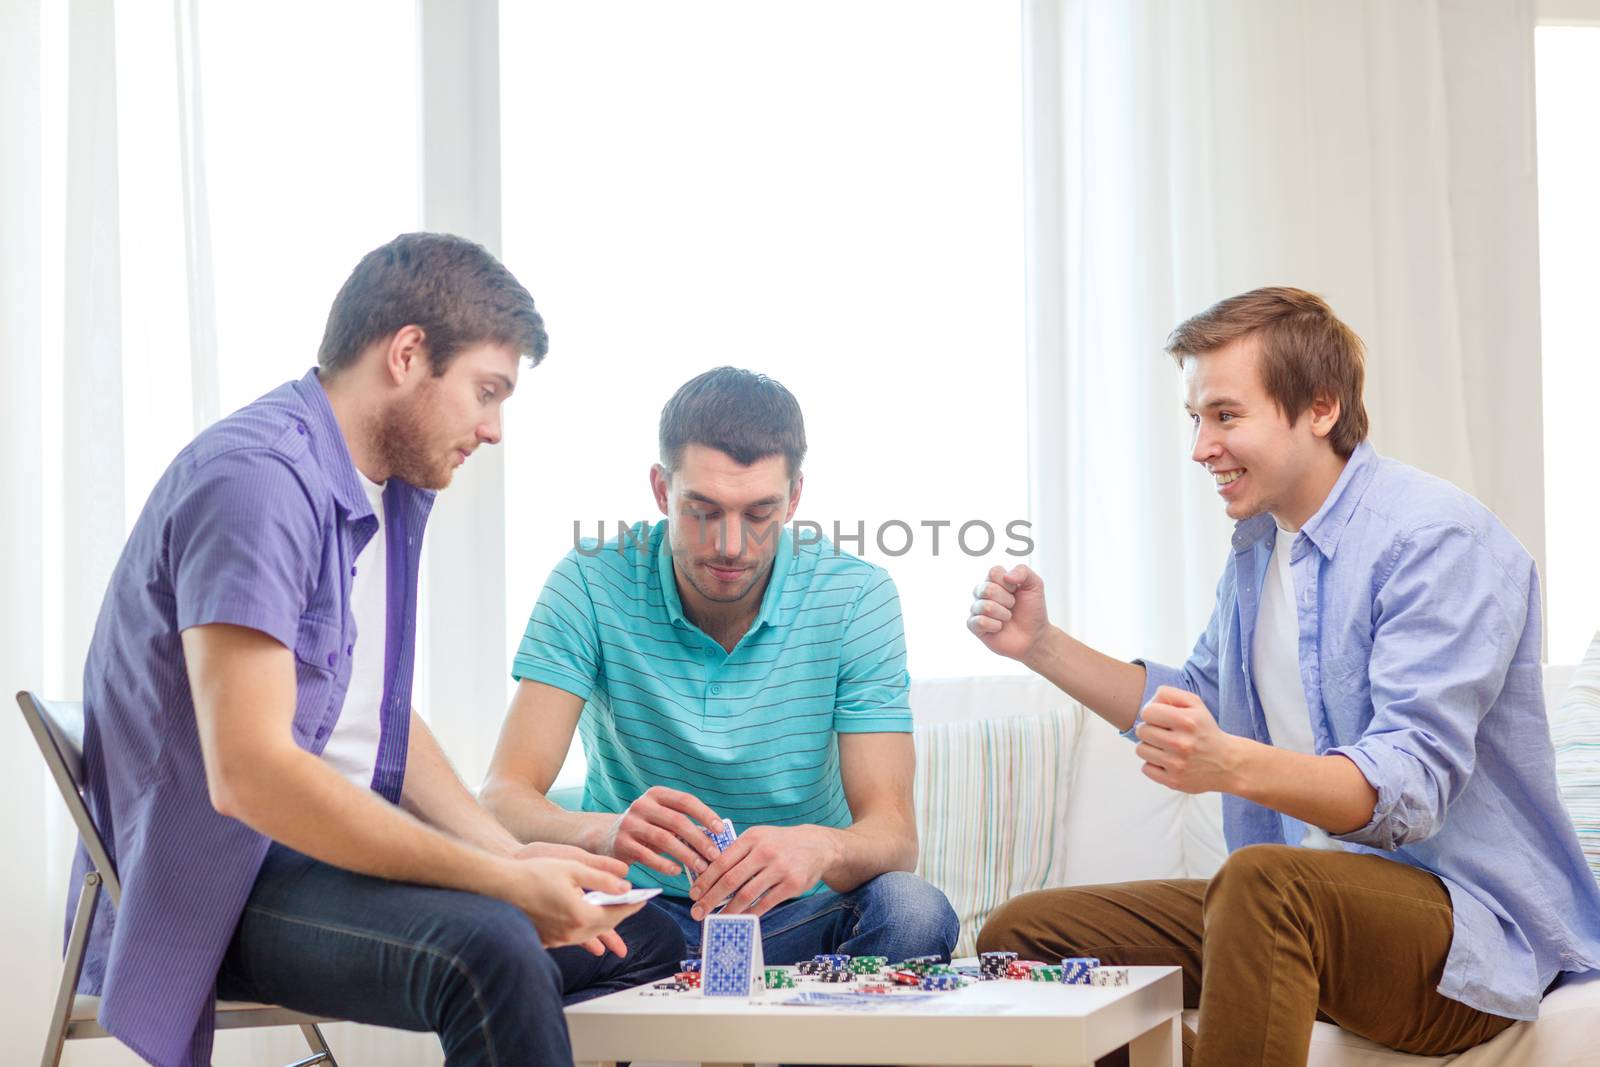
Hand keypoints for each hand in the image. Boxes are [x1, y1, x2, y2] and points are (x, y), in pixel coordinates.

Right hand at [511, 841, 633, 956]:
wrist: (500, 887)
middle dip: (621, 916)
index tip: (644, 899)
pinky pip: (574, 938)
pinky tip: (590, 930)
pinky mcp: (547, 940)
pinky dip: (586, 932)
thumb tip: (625, 886)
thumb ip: (603, 878)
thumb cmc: (535, 873)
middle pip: (605, 926)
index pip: (615, 913)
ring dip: (605, 926)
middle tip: (634, 906)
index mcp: (580, 914)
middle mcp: (570, 932)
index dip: (631, 905)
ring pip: (590, 935)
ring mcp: (557, 939)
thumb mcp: (573, 868)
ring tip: (617, 919)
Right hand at [598, 785, 724, 878]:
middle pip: (677, 821)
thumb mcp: (662, 819)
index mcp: (656, 794)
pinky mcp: (621, 843)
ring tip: (700, 867)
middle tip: (714, 855)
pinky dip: (665, 865)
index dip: (705, 814)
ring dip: (686, 855)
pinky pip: (647, 856)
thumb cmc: (647, 829)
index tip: (721, 830)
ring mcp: (630, 823)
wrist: (608, 837)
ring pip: (664, 839)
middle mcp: (642, 805)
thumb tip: (716, 839)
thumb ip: (683, 824)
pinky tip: (677, 871)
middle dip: (699, 839)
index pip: (686, 801)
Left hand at [688, 824, 838, 919]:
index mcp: (752, 838)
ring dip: (728, 911)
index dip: (705, 880)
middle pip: (731, 880)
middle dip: (711, 899)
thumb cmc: (780, 843)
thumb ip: (736, 853)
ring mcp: (780, 869)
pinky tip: (739, 919)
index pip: (722, 861)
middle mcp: (765, 852)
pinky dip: (750, 913)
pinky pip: (766, 903)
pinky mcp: (792, 884)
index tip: (693, 894)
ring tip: (716, 919)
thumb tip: (708, 876)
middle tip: (698, 912)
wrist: (817, 846)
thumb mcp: (758, 837)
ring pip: (747, 894)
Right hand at [967, 565, 1049, 661]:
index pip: (994, 572)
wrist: (1034, 636)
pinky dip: (995, 626)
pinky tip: (999, 628)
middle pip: (987, 589)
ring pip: (985, 606)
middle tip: (1013, 606)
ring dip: (1003, 614)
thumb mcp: (1035, 585)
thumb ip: (1023, 571)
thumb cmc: (1032, 610)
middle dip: (1007, 600)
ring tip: (1008, 618)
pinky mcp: (974, 626)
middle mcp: (983, 593)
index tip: (1016, 591)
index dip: (1008, 583)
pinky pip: (980, 622)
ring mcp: (977, 609)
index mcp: (995, 581)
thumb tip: (1007, 576)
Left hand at [1134, 686, 1243, 793]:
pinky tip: (1168, 761)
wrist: (1228, 763)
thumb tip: (1148, 703)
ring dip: (1150, 747)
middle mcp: (1181, 743)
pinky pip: (1146, 768)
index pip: (1147, 712)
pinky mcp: (1173, 781)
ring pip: (1140, 750)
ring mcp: (1177, 764)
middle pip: (1141, 731)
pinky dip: (1154, 765)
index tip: (1161, 719)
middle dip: (1150, 730)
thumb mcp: (1195, 704)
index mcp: (1187, 721)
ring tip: (1166, 748)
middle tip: (1164, 734)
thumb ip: (1169, 694)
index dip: (1152, 714)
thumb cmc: (1205, 731)